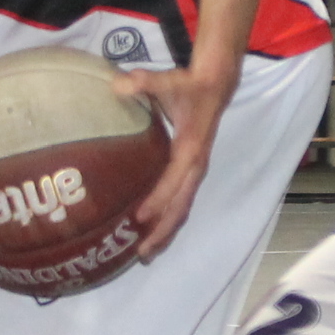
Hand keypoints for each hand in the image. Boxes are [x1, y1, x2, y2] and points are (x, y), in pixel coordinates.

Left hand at [112, 62, 236, 260]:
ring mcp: (195, 172)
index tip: (138, 218)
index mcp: (190, 149)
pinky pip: (181, 201)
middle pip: (181, 206)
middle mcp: (195, 166)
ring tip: (145, 254)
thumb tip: (119, 83)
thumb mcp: (168, 80)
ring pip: (182, 209)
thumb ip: (144, 81)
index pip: (173, 181)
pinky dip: (168, 220)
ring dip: (166, 232)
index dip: (157, 200)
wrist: (215, 86)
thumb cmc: (188, 85)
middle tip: (140, 253)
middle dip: (162, 231)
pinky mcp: (191, 172)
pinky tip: (151, 232)